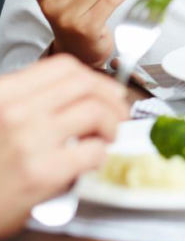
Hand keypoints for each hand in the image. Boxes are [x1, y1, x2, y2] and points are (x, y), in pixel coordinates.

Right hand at [0, 55, 127, 239]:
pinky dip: (101, 155)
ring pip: (95, 112)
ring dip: (112, 124)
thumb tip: (73, 96)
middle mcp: (15, 111)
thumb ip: (28, 102)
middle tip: (117, 112)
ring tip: (107, 137)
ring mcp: (29, 140)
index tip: (105, 89)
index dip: (93, 78)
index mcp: (4, 94)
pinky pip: (92, 151)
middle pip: (85, 84)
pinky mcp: (42, 173)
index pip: (64, 67)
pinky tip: (92, 161)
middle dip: (111, 97)